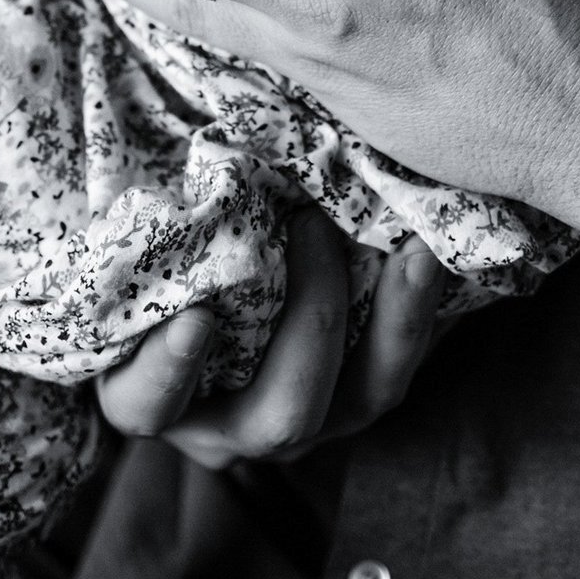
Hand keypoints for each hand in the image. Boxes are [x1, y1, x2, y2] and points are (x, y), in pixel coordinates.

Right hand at [96, 207, 444, 468]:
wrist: (217, 260)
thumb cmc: (159, 247)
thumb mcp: (144, 241)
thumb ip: (156, 226)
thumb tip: (155, 154)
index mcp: (152, 391)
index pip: (147, 403)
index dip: (170, 371)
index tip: (197, 319)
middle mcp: (231, 424)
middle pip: (282, 416)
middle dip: (312, 322)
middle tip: (312, 225)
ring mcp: (302, 416)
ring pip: (362, 399)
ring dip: (396, 322)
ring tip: (413, 249)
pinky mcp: (357, 391)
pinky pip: (400, 366)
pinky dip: (421, 311)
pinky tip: (435, 253)